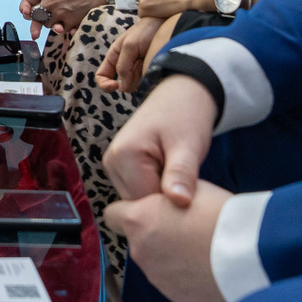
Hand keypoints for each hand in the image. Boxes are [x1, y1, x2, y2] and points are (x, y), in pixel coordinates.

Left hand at [18, 0, 104, 40]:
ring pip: (45, 22)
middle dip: (32, 13)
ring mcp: (59, 14)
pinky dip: (59, 27)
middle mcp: (50, 2)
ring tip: (50, 18)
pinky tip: (61, 24)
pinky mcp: (69, 23)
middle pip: (33, 12)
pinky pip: (59, 29)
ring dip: (46, 20)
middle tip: (33, 13)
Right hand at [97, 14, 164, 92]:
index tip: (116, 86)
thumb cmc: (146, 30)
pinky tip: (155, 65)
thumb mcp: (130, 45)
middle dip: (130, 80)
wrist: (165, 24)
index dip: (105, 84)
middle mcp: (124, 65)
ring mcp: (138, 70)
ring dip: (141, 78)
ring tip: (149, 61)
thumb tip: (121, 87)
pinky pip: (146, 83)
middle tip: (141, 64)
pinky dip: (150, 78)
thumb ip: (123, 65)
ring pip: (135, 86)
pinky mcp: (149, 72)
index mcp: (114, 57)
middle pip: (122, 84)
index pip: (101, 76)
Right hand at [103, 75, 216, 203]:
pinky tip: (171, 178)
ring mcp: (113, 165)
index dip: (170, 204)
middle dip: (164, 201)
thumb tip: (179, 202)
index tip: (191, 193)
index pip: (143, 202)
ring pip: (138, 200)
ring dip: (161, 196)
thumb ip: (181, 174)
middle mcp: (111, 162)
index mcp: (123, 156)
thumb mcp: (188, 145)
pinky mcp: (121, 168)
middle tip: (189, 184)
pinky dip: (156, 190)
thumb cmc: (186, 117)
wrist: (181, 97)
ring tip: (180, 178)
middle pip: (138, 203)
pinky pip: (139, 191)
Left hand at [104, 180, 232, 301]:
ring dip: (170, 257)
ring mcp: (156, 277)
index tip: (149, 211)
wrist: (248, 251)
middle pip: (138, 241)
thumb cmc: (220, 213)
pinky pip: (174, 282)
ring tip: (201, 249)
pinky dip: (185, 276)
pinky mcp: (175, 296)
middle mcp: (140, 251)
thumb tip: (164, 200)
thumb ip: (166, 197)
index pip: (112, 215)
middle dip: (155, 236)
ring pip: (155, 263)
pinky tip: (207, 266)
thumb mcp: (188, 190)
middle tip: (185, 229)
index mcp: (138, 221)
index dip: (129, 212)